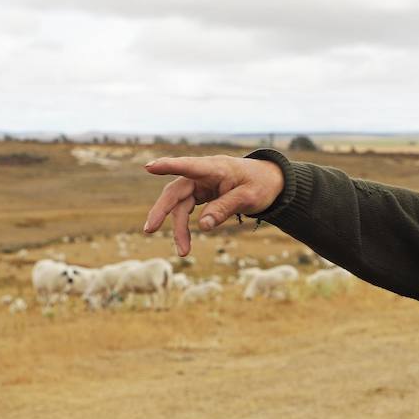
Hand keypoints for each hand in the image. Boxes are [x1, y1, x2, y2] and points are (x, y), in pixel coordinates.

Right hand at [143, 155, 284, 255]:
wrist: (269, 181)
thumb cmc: (260, 185)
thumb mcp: (248, 198)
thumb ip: (225, 209)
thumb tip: (203, 226)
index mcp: (215, 168)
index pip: (188, 166)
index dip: (168, 166)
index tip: (149, 167)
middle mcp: (202, 174)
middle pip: (176, 192)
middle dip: (162, 211)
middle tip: (149, 230)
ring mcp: (199, 184)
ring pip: (180, 205)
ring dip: (178, 228)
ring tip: (183, 252)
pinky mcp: (200, 193)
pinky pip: (186, 209)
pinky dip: (184, 225)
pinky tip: (184, 241)